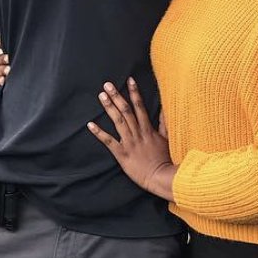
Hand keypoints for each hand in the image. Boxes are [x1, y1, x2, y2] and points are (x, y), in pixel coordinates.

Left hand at [87, 79, 175, 198]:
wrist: (162, 177)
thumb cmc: (164, 159)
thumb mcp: (167, 139)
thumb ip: (164, 124)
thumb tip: (164, 109)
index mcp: (148, 129)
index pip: (140, 107)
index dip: (134, 93)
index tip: (129, 80)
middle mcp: (138, 133)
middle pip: (126, 111)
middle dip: (117, 96)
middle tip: (107, 84)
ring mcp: (130, 143)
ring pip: (119, 121)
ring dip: (109, 108)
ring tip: (101, 96)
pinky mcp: (122, 154)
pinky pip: (109, 142)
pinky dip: (99, 133)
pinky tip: (90, 124)